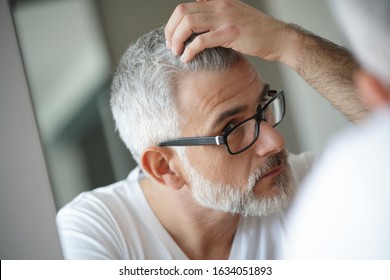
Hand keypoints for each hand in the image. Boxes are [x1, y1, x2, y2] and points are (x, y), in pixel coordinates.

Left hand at [165, 0, 288, 62]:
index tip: (172, 36)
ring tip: (176, 52)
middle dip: (170, 30)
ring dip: (177, 39)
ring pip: (189, 23)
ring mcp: (225, 18)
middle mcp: (220, 6)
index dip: (174, 22)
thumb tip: (199, 18)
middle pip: (182, 12)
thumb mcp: (234, 15)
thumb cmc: (258, 31)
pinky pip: (201, 40)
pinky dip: (189, 50)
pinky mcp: (230, 33)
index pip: (186, 6)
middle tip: (170, 46)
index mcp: (218, 1)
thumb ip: (216, 14)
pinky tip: (187, 58)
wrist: (279, 38)